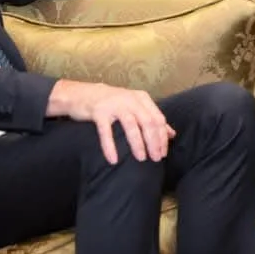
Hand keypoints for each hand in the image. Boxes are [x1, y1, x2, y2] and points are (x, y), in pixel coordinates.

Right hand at [48, 80, 175, 164]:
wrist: (83, 93)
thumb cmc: (113, 103)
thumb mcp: (135, 106)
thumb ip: (152, 118)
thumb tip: (171, 134)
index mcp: (141, 98)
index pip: (158, 119)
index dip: (162, 137)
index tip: (163, 153)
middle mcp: (130, 99)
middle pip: (148, 122)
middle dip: (154, 142)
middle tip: (156, 158)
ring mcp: (114, 104)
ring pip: (131, 125)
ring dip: (138, 144)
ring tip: (141, 158)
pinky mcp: (99, 111)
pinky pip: (106, 131)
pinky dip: (110, 146)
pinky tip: (114, 160)